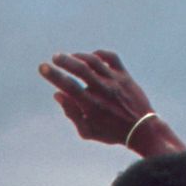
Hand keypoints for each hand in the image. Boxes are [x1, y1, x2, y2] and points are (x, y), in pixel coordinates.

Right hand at [38, 51, 169, 151]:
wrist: (142, 129)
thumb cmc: (111, 132)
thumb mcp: (87, 130)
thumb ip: (71, 112)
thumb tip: (58, 95)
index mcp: (91, 105)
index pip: (69, 86)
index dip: (54, 76)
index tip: (43, 67)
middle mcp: (103, 90)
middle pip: (81, 69)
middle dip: (65, 61)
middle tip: (55, 57)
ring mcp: (115, 81)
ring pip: (95, 61)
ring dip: (80, 56)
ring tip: (70, 56)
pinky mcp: (125, 76)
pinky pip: (112, 58)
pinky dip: (100, 54)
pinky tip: (91, 56)